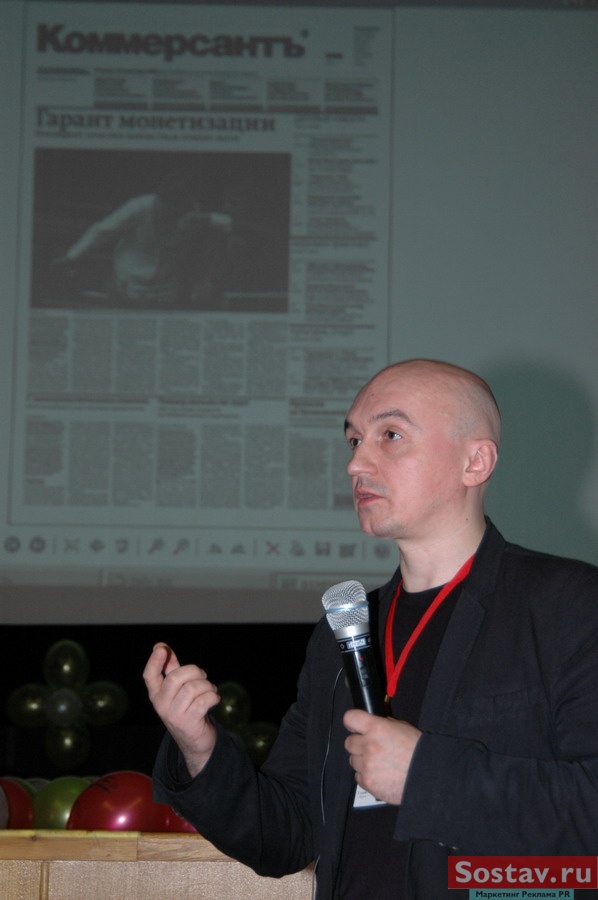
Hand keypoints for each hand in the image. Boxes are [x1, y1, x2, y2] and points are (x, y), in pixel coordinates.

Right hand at [143, 643, 219, 776]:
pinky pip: (203, 701)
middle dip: (195, 671)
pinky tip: (214, 700)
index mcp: (156, 694)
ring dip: (207, 686)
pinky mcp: (188, 723)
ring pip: (192, 688)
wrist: (195, 741)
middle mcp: (161, 705)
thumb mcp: (176, 689)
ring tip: (210, 690)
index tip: (161, 648)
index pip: (149, 676)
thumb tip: (160, 646)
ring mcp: (173, 715)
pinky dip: (213, 697)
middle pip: (176, 678)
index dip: (154, 661)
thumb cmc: (186, 708)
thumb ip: (170, 668)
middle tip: (203, 676)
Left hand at [343, 709, 420, 804]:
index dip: (352, 722)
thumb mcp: (402, 727)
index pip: (350, 718)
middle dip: (359, 744)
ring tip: (379, 763)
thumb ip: (383, 724)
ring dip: (362, 761)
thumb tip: (370, 724)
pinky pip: (358, 776)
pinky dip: (366, 776)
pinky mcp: (368, 782)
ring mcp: (367, 765)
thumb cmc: (417, 751)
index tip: (355, 726)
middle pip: (349, 742)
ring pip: (353, 760)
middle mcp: (369, 745)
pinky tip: (380, 774)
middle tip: (371, 748)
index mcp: (377, 728)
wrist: (427, 777)